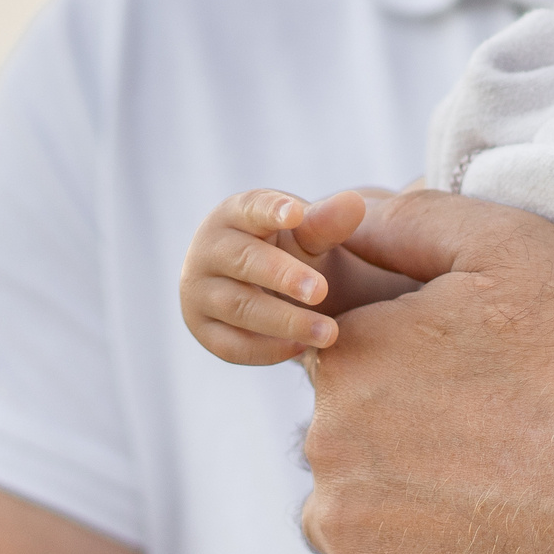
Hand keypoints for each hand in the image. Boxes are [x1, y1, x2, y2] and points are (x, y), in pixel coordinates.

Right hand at [178, 188, 370, 364]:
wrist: (256, 284)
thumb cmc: (284, 247)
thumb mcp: (305, 233)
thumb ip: (326, 221)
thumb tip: (354, 203)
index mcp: (233, 215)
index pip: (250, 208)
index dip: (271, 210)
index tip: (296, 214)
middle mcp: (208, 250)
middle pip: (243, 261)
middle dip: (283, 276)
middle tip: (322, 291)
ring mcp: (199, 291)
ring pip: (239, 307)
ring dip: (285, 322)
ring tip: (329, 332)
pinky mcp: (202, 328)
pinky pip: (231, 345)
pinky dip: (267, 350)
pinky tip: (302, 348)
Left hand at [296, 190, 553, 553]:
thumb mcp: (515, 247)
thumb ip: (413, 221)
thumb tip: (346, 214)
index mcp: (351, 354)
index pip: (338, 364)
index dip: (400, 374)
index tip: (466, 395)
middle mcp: (326, 439)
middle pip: (335, 444)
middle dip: (391, 448)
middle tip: (487, 456)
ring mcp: (346, 529)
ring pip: (336, 525)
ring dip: (384, 525)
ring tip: (479, 518)